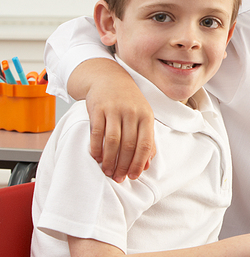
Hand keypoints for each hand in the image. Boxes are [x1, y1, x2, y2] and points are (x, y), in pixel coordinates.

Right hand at [82, 61, 156, 181]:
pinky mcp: (98, 109)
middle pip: (128, 145)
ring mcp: (114, 110)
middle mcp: (132, 112)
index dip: (139, 163)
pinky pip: (97, 133)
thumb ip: (146, 139)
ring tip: (107, 171)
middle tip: (118, 178)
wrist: (109, 78)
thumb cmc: (129, 103)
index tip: (134, 176)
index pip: (145, 144)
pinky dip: (96, 148)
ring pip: (112, 141)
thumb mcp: (143, 117)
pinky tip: (96, 157)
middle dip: (123, 165)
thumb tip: (146, 165)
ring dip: (109, 160)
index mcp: (146, 116)